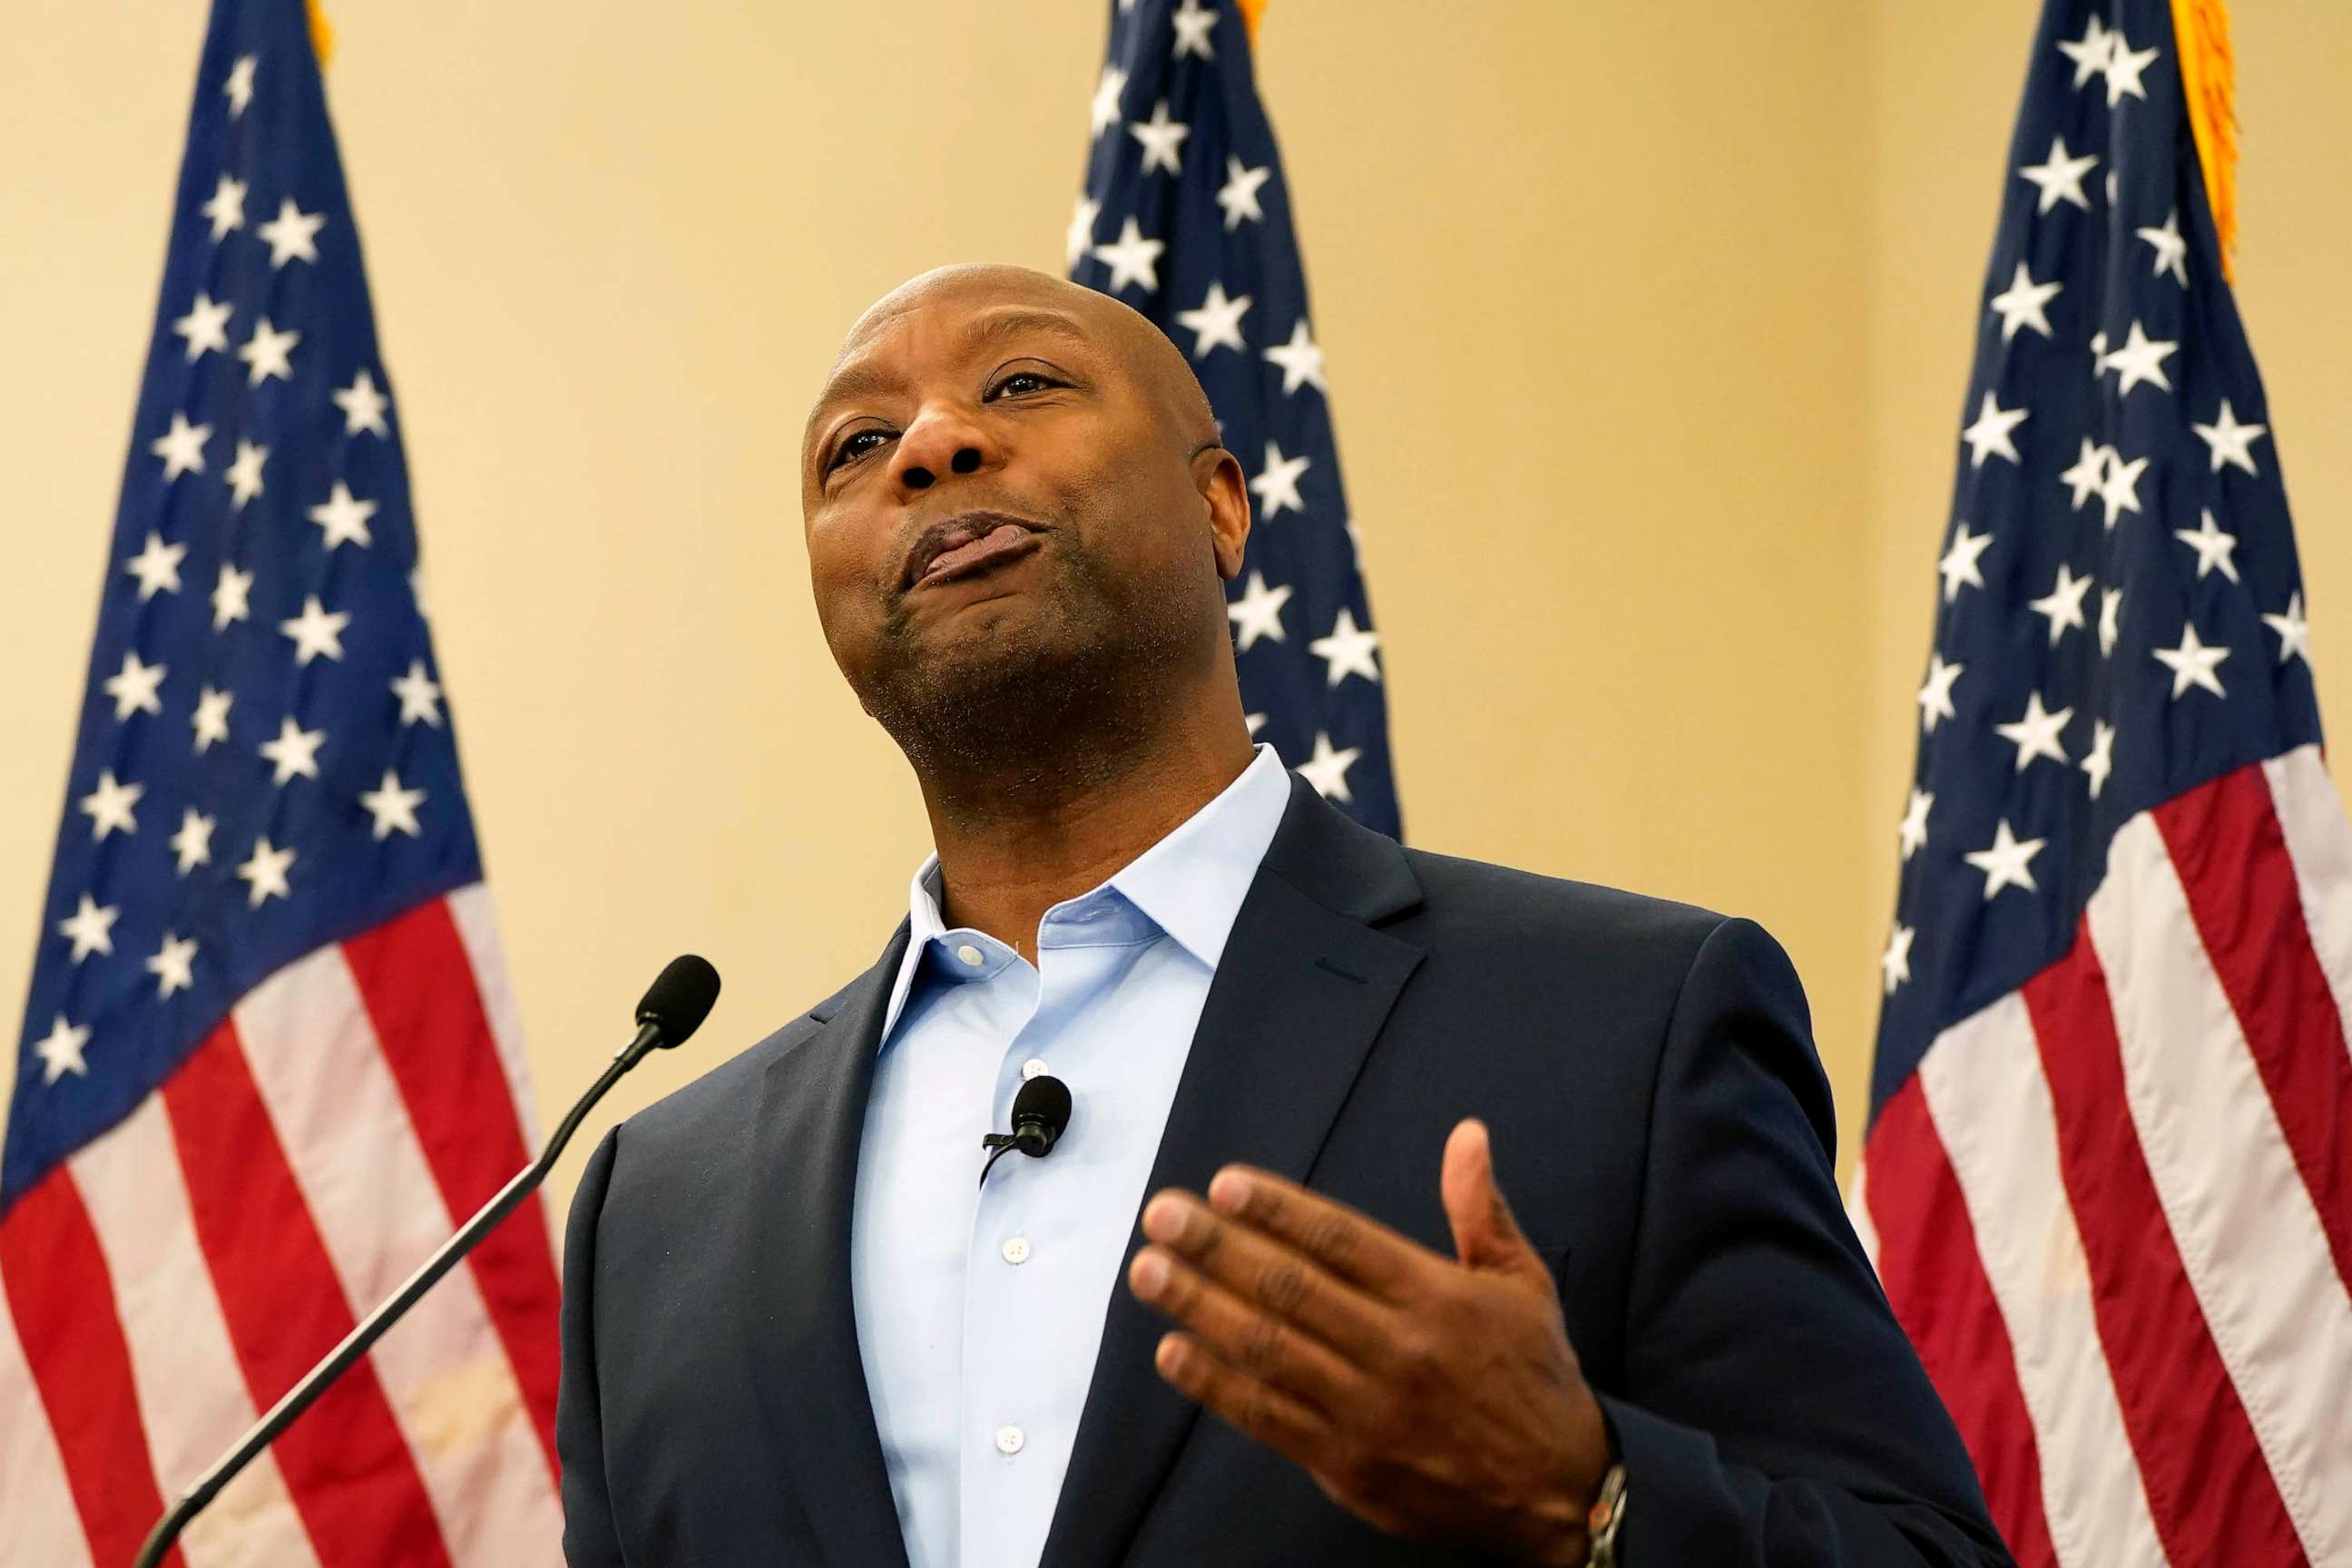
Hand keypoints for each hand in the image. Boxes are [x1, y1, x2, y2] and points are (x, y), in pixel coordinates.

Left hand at [1126, 1119, 1612, 1565]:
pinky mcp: (1348, 1465)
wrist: (1560, 1494)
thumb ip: (1482, 1210)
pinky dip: (1215, 1384)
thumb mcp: (1523, 1284)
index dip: (1276, 1210)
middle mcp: (1397, 1349)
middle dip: (1215, 1247)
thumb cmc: (1535, 1379)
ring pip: (1268, 1348)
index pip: (1340, 1240)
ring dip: (1199, 1306)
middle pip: (1289, 1288)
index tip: (1222, 1186)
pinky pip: (1268, 1416)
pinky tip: (1173, 1352)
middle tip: (1160, 1216)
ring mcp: (1368, 1411)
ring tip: (1148, 1271)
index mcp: (1437, 1296)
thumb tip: (1467, 1135)